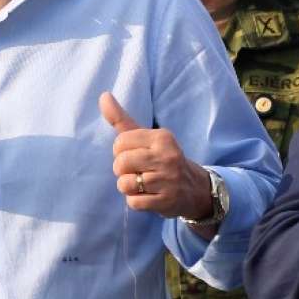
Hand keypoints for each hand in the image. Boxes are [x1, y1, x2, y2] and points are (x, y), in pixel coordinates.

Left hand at [99, 92, 211, 220]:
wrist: (195, 189)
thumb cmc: (162, 159)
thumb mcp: (145, 137)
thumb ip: (121, 119)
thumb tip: (103, 96)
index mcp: (161, 137)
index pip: (120, 142)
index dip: (121, 151)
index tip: (136, 154)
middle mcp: (167, 157)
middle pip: (120, 164)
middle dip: (123, 170)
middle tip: (140, 171)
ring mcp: (169, 180)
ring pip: (125, 184)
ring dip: (129, 187)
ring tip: (144, 184)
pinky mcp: (167, 201)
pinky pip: (133, 203)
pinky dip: (136, 202)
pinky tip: (149, 196)